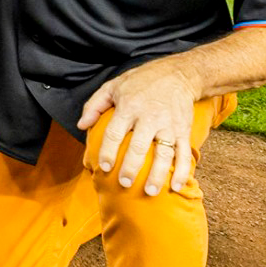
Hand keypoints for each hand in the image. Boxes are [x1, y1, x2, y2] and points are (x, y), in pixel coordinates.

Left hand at [79, 57, 201, 195]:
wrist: (178, 74)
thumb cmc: (141, 81)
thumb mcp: (113, 86)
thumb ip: (94, 105)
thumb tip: (81, 125)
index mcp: (129, 108)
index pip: (115, 133)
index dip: (108, 151)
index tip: (104, 167)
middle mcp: (149, 118)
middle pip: (139, 147)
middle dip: (131, 167)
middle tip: (123, 183)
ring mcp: (169, 126)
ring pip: (164, 154)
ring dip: (157, 175)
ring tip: (149, 192)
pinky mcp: (183, 131)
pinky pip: (184, 154)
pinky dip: (182, 171)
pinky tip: (175, 186)